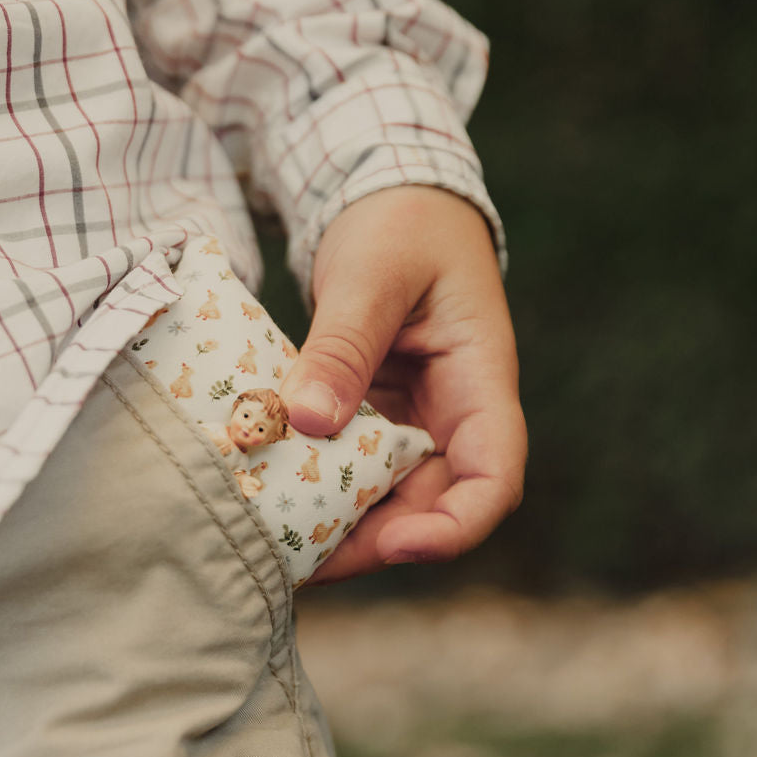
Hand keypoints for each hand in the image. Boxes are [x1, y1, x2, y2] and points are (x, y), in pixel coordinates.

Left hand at [279, 186, 525, 580]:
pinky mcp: (366, 418)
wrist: (386, 198)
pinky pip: (347, 470)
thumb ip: (343, 345)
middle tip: (299, 559)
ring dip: (337, 527)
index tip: (397, 545)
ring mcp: (408, 421)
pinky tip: (264, 500)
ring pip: (385, 499)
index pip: (493, 478)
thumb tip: (305, 419)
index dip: (454, 526)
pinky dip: (313, 489)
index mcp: (479, 381)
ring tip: (273, 544)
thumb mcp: (372, 273)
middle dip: (372, 543)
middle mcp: (451, 416)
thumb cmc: (400, 223)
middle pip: (430, 506)